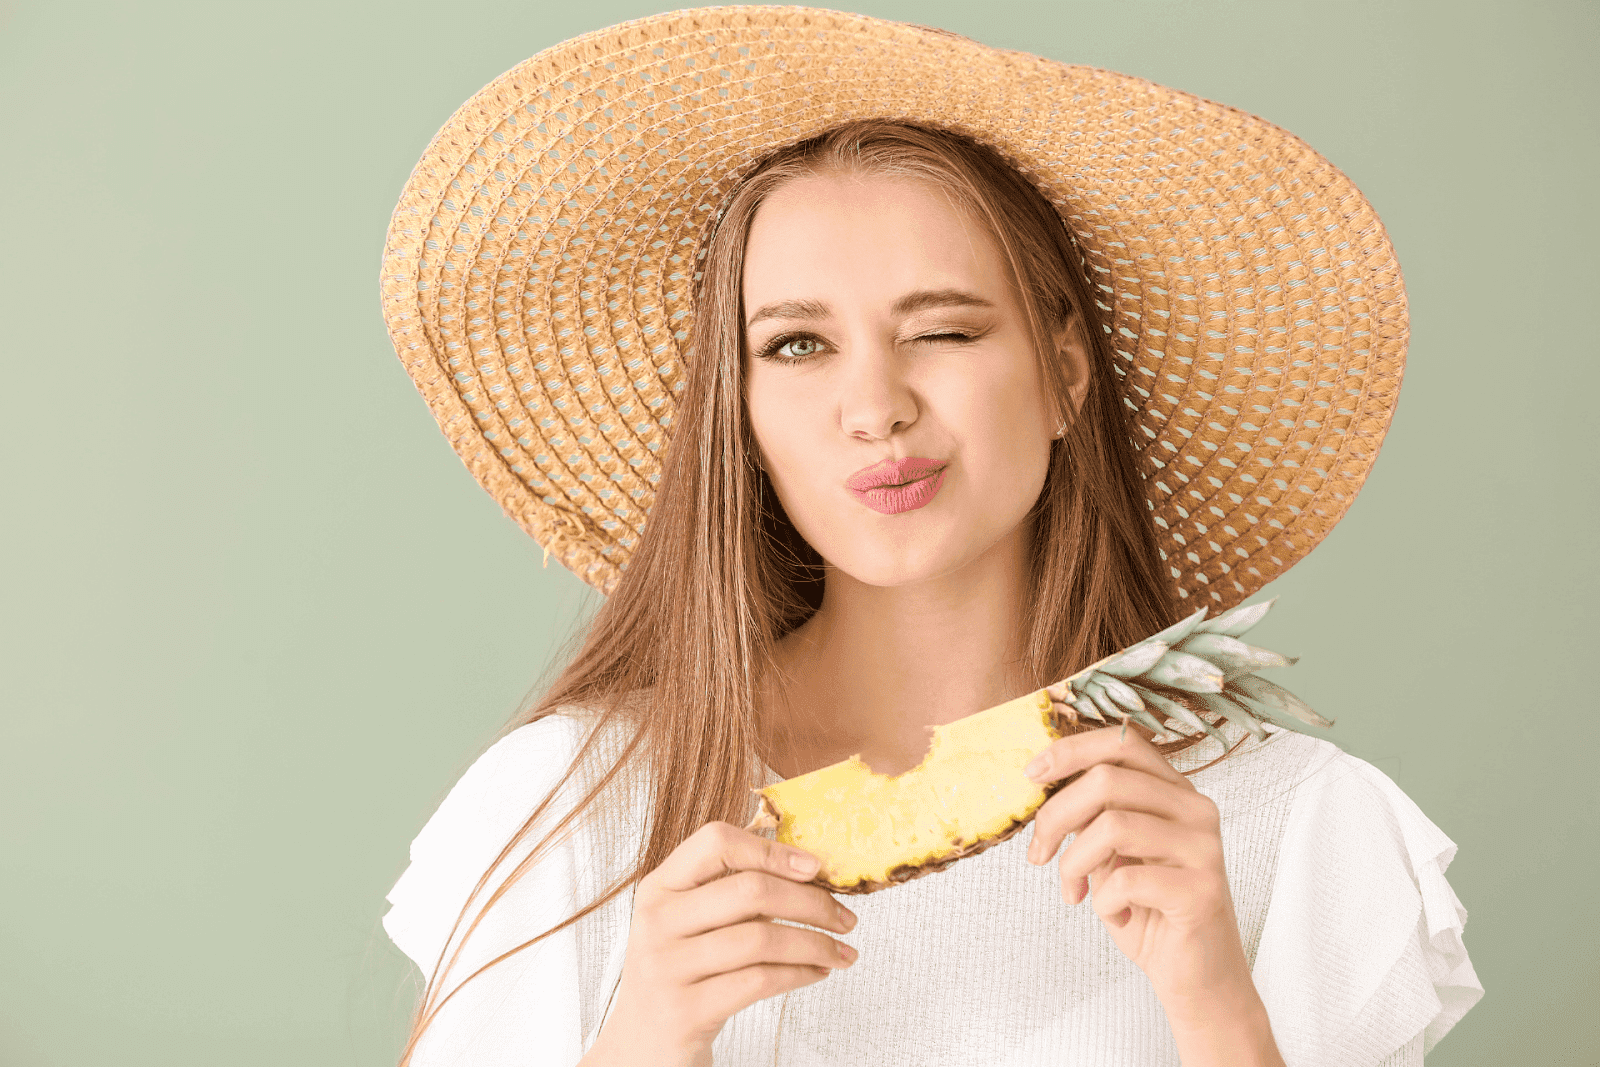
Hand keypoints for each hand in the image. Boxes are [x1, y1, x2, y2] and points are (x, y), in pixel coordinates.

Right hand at [584, 821, 857, 1066]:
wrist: (642, 1044)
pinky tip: (817, 973)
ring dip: (815, 944)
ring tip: (843, 952)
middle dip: (812, 903)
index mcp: (660, 886)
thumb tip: (810, 871)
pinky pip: (758, 981)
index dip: (771, 850)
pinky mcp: (685, 1011)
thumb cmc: (682, 973)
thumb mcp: (691, 923)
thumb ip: (732, 892)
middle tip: (846, 918)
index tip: (815, 868)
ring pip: (761, 938)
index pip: (715, 842)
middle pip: (750, 890)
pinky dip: (799, 974)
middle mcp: (657, 921)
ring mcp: (667, 967)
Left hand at [1023, 726, 1284, 1066]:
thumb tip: (1042, 779)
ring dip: (1074, 862)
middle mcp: (1196, 808)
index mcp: (1175, 790)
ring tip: (1074, 889)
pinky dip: (1103, 901)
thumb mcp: (1110, 852)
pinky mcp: (1203, 890)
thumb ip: (1092, 814)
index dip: (1071, 750)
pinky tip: (1116, 914)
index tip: (1031, 774)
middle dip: (1055, 816)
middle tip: (1038, 853)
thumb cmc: (1148, 910)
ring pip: (1112, 825)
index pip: (1123, 742)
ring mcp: (1204, 848)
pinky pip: (1126, 880)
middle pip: (1108, 779)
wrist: (1195, 977)